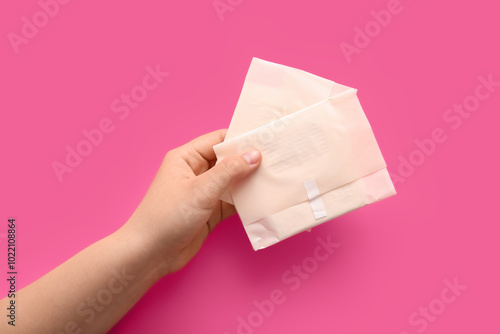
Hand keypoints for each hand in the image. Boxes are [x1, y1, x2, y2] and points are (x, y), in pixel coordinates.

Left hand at [123, 129, 261, 275]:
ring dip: (249, 182)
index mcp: (186, 158)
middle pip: (228, 160)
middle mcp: (195, 172)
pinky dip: (246, 201)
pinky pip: (232, 201)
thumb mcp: (201, 190)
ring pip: (232, 181)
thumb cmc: (167, 217)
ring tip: (274, 178)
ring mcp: (203, 193)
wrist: (151, 254)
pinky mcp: (210, 211)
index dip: (241, 139)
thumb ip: (229, 171)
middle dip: (249, 161)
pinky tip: (263, 199)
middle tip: (276, 160)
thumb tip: (254, 154)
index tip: (266, 140)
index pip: (218, 140)